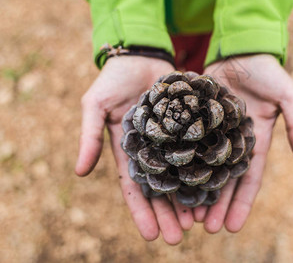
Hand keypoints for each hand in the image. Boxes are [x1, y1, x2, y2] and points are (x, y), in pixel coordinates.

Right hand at [77, 56, 192, 244]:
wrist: (141, 55)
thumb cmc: (113, 79)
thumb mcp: (95, 106)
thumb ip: (89, 137)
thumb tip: (80, 172)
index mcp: (128, 151)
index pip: (133, 187)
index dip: (141, 211)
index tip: (151, 235)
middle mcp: (151, 150)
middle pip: (160, 189)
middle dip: (167, 214)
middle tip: (179, 238)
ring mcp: (171, 140)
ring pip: (181, 175)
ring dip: (187, 199)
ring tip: (198, 222)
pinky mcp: (189, 127)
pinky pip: (198, 151)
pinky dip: (204, 169)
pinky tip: (213, 188)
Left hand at [194, 54, 292, 232]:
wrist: (242, 48)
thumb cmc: (267, 71)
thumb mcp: (289, 96)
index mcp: (256, 141)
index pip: (249, 178)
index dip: (242, 203)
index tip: (233, 227)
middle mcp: (233, 141)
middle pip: (224, 180)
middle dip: (217, 204)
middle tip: (206, 228)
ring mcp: (213, 132)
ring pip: (203, 167)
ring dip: (198, 191)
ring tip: (188, 215)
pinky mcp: (196, 120)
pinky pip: (187, 145)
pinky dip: (182, 163)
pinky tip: (173, 180)